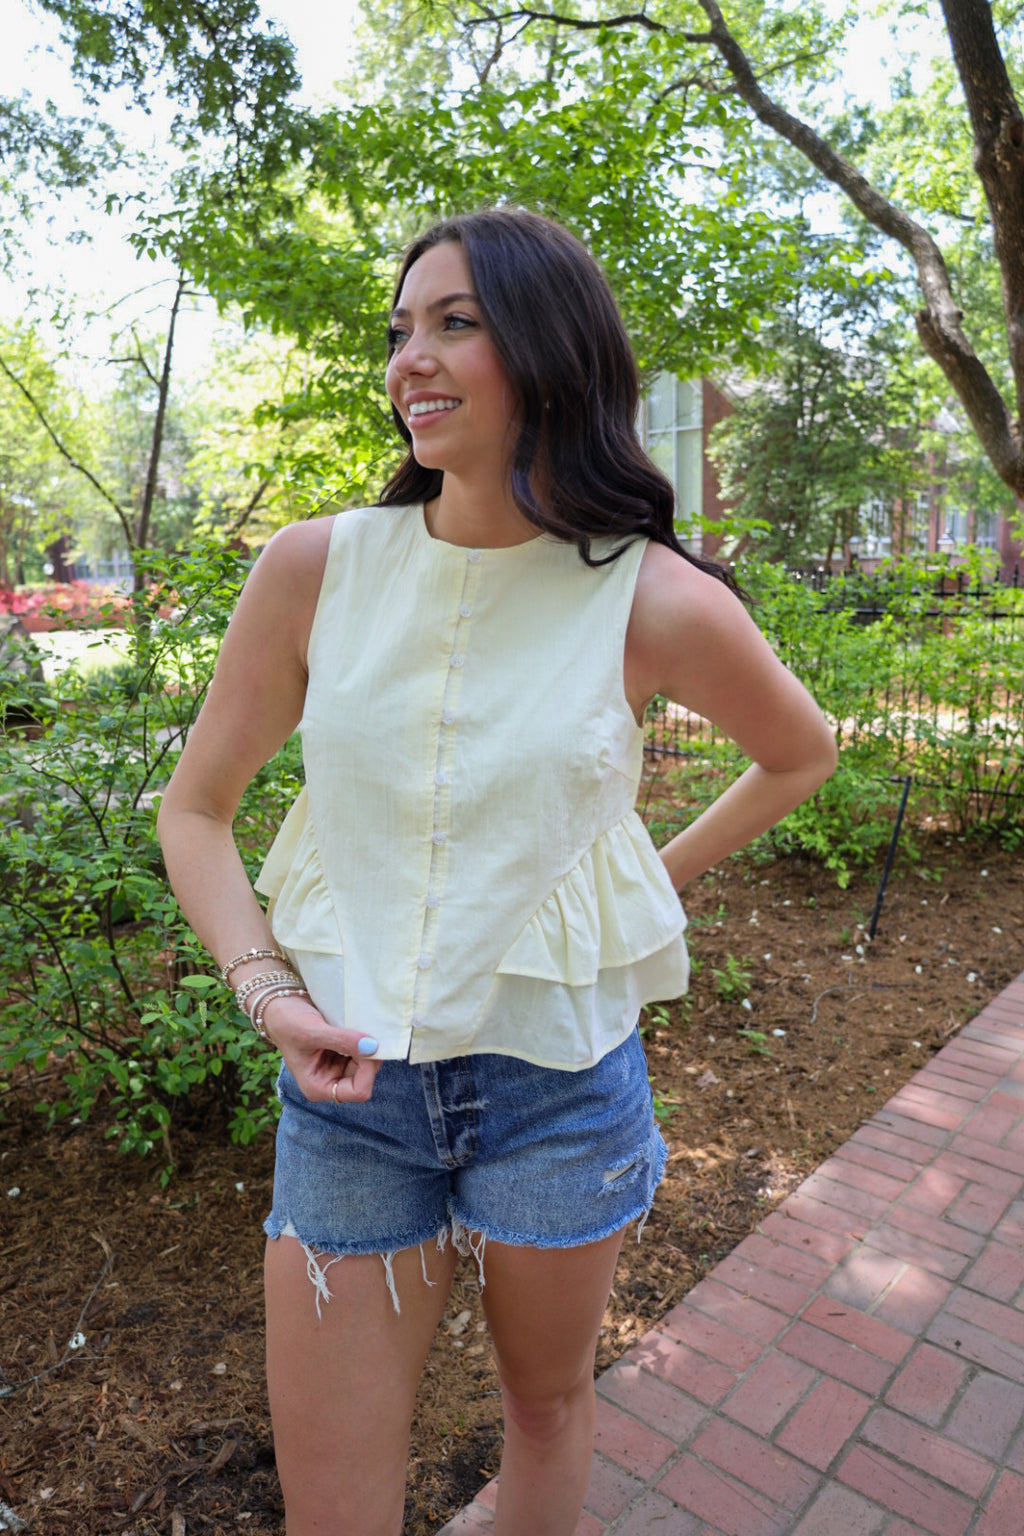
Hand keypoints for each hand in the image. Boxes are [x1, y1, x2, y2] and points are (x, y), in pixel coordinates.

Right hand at [259, 994, 380, 1103]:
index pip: (358, 1091)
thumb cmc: (287, 1022)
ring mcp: (337, 1067)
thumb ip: (341, 1041)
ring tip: (360, 1027)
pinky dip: (365, 1040)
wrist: (279, 1006)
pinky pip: (364, 1051)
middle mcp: (329, 1081)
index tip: (368, 1044)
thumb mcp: (312, 1031)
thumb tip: (372, 1047)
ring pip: (367, 1063)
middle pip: (366, 1077)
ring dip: (369, 1046)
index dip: (367, 1070)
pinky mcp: (342, 1053)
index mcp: (318, 1087)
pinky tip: (359, 1026)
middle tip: (369, 1032)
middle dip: (370, 1056)